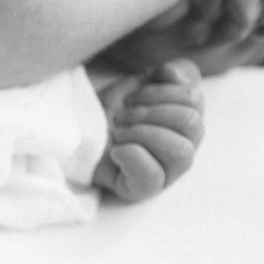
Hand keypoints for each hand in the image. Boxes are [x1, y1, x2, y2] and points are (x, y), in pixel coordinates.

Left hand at [91, 58, 204, 201]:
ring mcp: (163, 172)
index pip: (194, 100)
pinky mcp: (139, 189)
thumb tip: (174, 73)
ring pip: (182, 152)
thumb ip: (169, 74)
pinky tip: (115, 150)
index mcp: (181, 122)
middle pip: (192, 124)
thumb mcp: (136, 84)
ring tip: (117, 132)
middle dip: (149, 113)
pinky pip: (153, 178)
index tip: (130, 97)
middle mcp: (179, 148)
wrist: (68, 132)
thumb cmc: (103, 113)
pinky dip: (133, 157)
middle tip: (120, 117)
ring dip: (143, 133)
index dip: (161, 91)